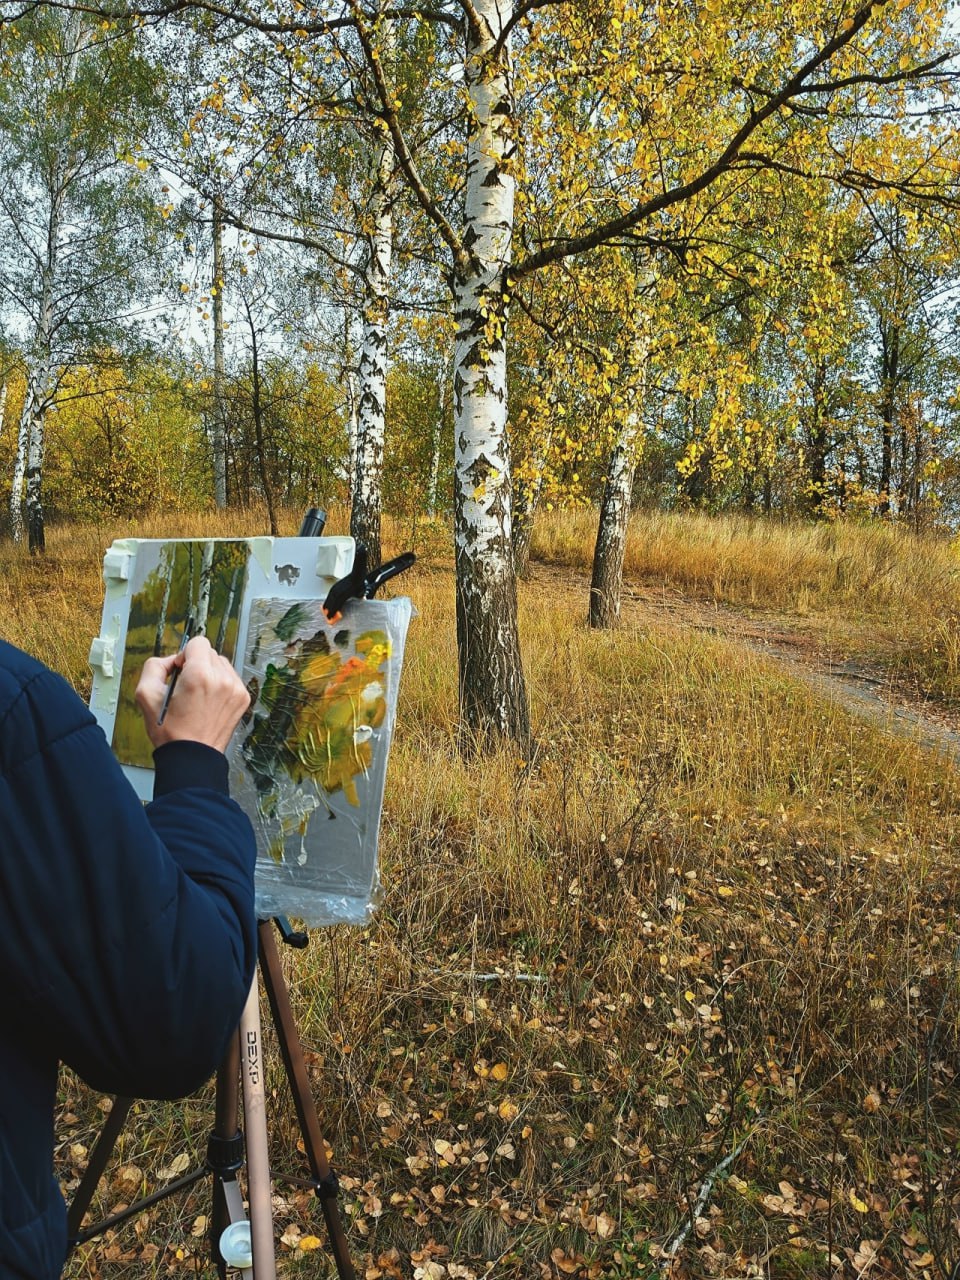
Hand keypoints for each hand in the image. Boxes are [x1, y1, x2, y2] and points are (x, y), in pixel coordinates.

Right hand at [136, 636, 251, 752]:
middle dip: (196, 664)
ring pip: (221, 664)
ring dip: (209, 673)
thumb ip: (155, 666)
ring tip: (198, 695)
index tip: (180, 670)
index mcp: (199, 676)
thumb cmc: (171, 732)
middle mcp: (222, 679)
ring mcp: (236, 689)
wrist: (192, 757)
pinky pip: (230, 678)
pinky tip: (208, 701)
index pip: (198, 642)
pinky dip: (219, 684)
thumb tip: (172, 659)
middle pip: (209, 652)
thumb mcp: (146, 694)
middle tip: (186, 686)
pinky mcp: (242, 698)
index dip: (184, 655)